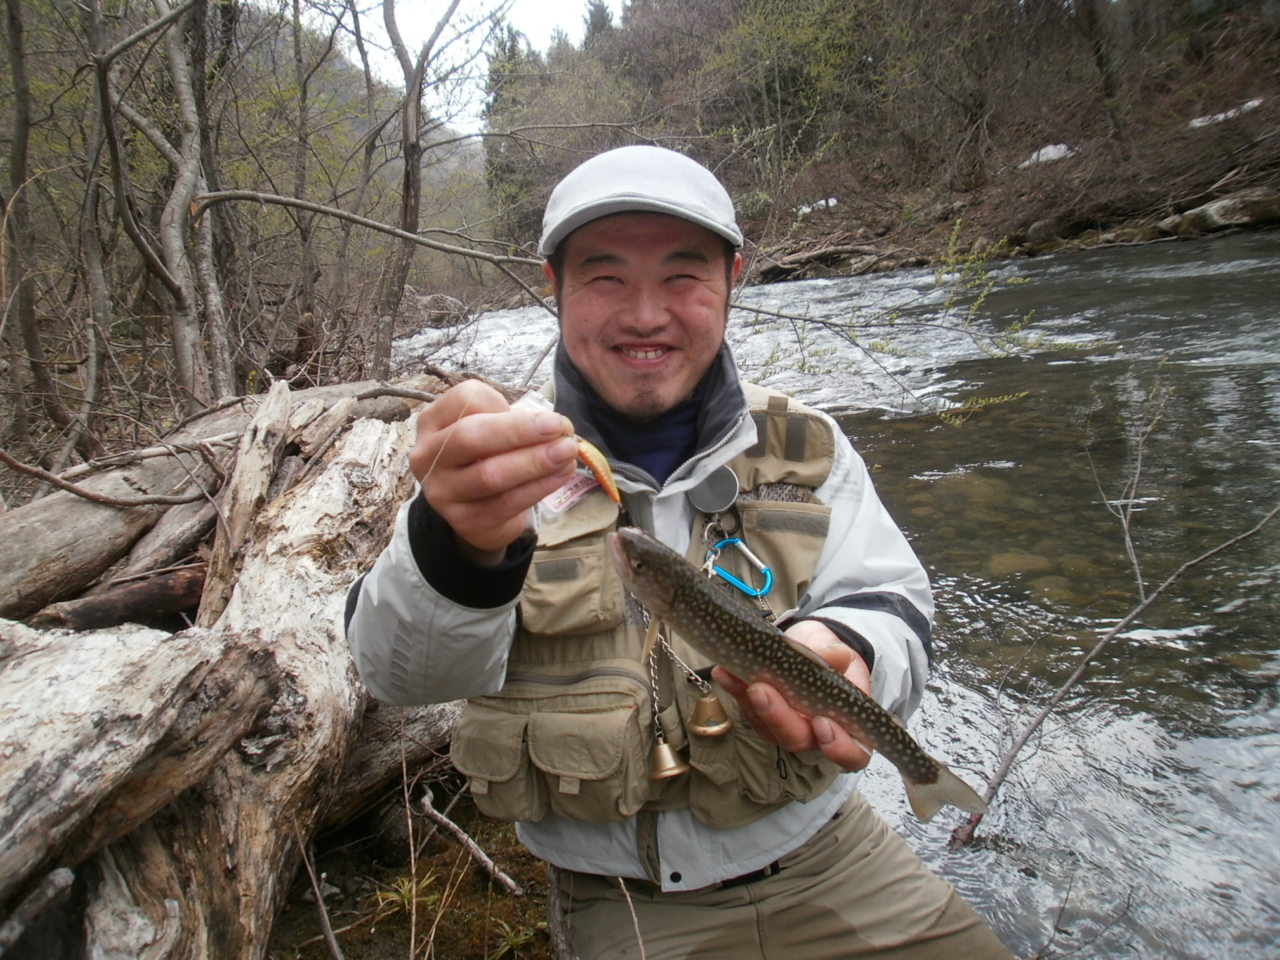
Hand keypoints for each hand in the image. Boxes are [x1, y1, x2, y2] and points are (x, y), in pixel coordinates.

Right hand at [409, 380, 577, 564]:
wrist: (477, 510)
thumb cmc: (487, 456)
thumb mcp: (491, 429)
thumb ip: (514, 421)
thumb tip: (556, 425)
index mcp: (434, 421)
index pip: (464, 399)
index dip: (504, 402)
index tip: (542, 413)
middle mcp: (428, 456)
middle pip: (470, 436)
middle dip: (519, 431)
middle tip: (559, 427)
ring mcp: (441, 491)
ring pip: (489, 474)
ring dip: (534, 461)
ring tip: (566, 452)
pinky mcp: (463, 521)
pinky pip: (506, 503)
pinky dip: (538, 487)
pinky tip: (561, 474)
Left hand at [711, 620, 872, 771]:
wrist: (811, 646)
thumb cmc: (833, 657)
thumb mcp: (839, 650)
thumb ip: (837, 655)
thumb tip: (836, 656)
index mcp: (847, 725)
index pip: (851, 753)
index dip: (838, 747)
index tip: (822, 723)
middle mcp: (814, 734)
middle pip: (797, 739)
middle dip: (778, 717)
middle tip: (761, 690)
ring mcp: (785, 726)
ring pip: (766, 726)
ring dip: (750, 703)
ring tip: (736, 675)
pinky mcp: (761, 714)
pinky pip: (746, 708)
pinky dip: (735, 689)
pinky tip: (725, 672)